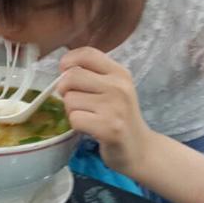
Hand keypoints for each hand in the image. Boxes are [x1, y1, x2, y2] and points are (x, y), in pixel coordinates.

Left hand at [56, 47, 154, 175]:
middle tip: (76, 101)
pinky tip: (90, 128)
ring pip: (70, 100)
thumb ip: (92, 75)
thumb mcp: (113, 88)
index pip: (87, 54)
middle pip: (71, 77)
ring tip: (88, 117)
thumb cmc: (120, 116)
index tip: (64, 71)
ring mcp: (114, 107)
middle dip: (65, 90)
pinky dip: (76, 125)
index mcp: (120, 72)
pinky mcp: (108, 128)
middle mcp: (119, 86)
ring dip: (72, 111)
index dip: (68, 60)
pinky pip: (74, 119)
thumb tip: (62, 70)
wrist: (140, 148)